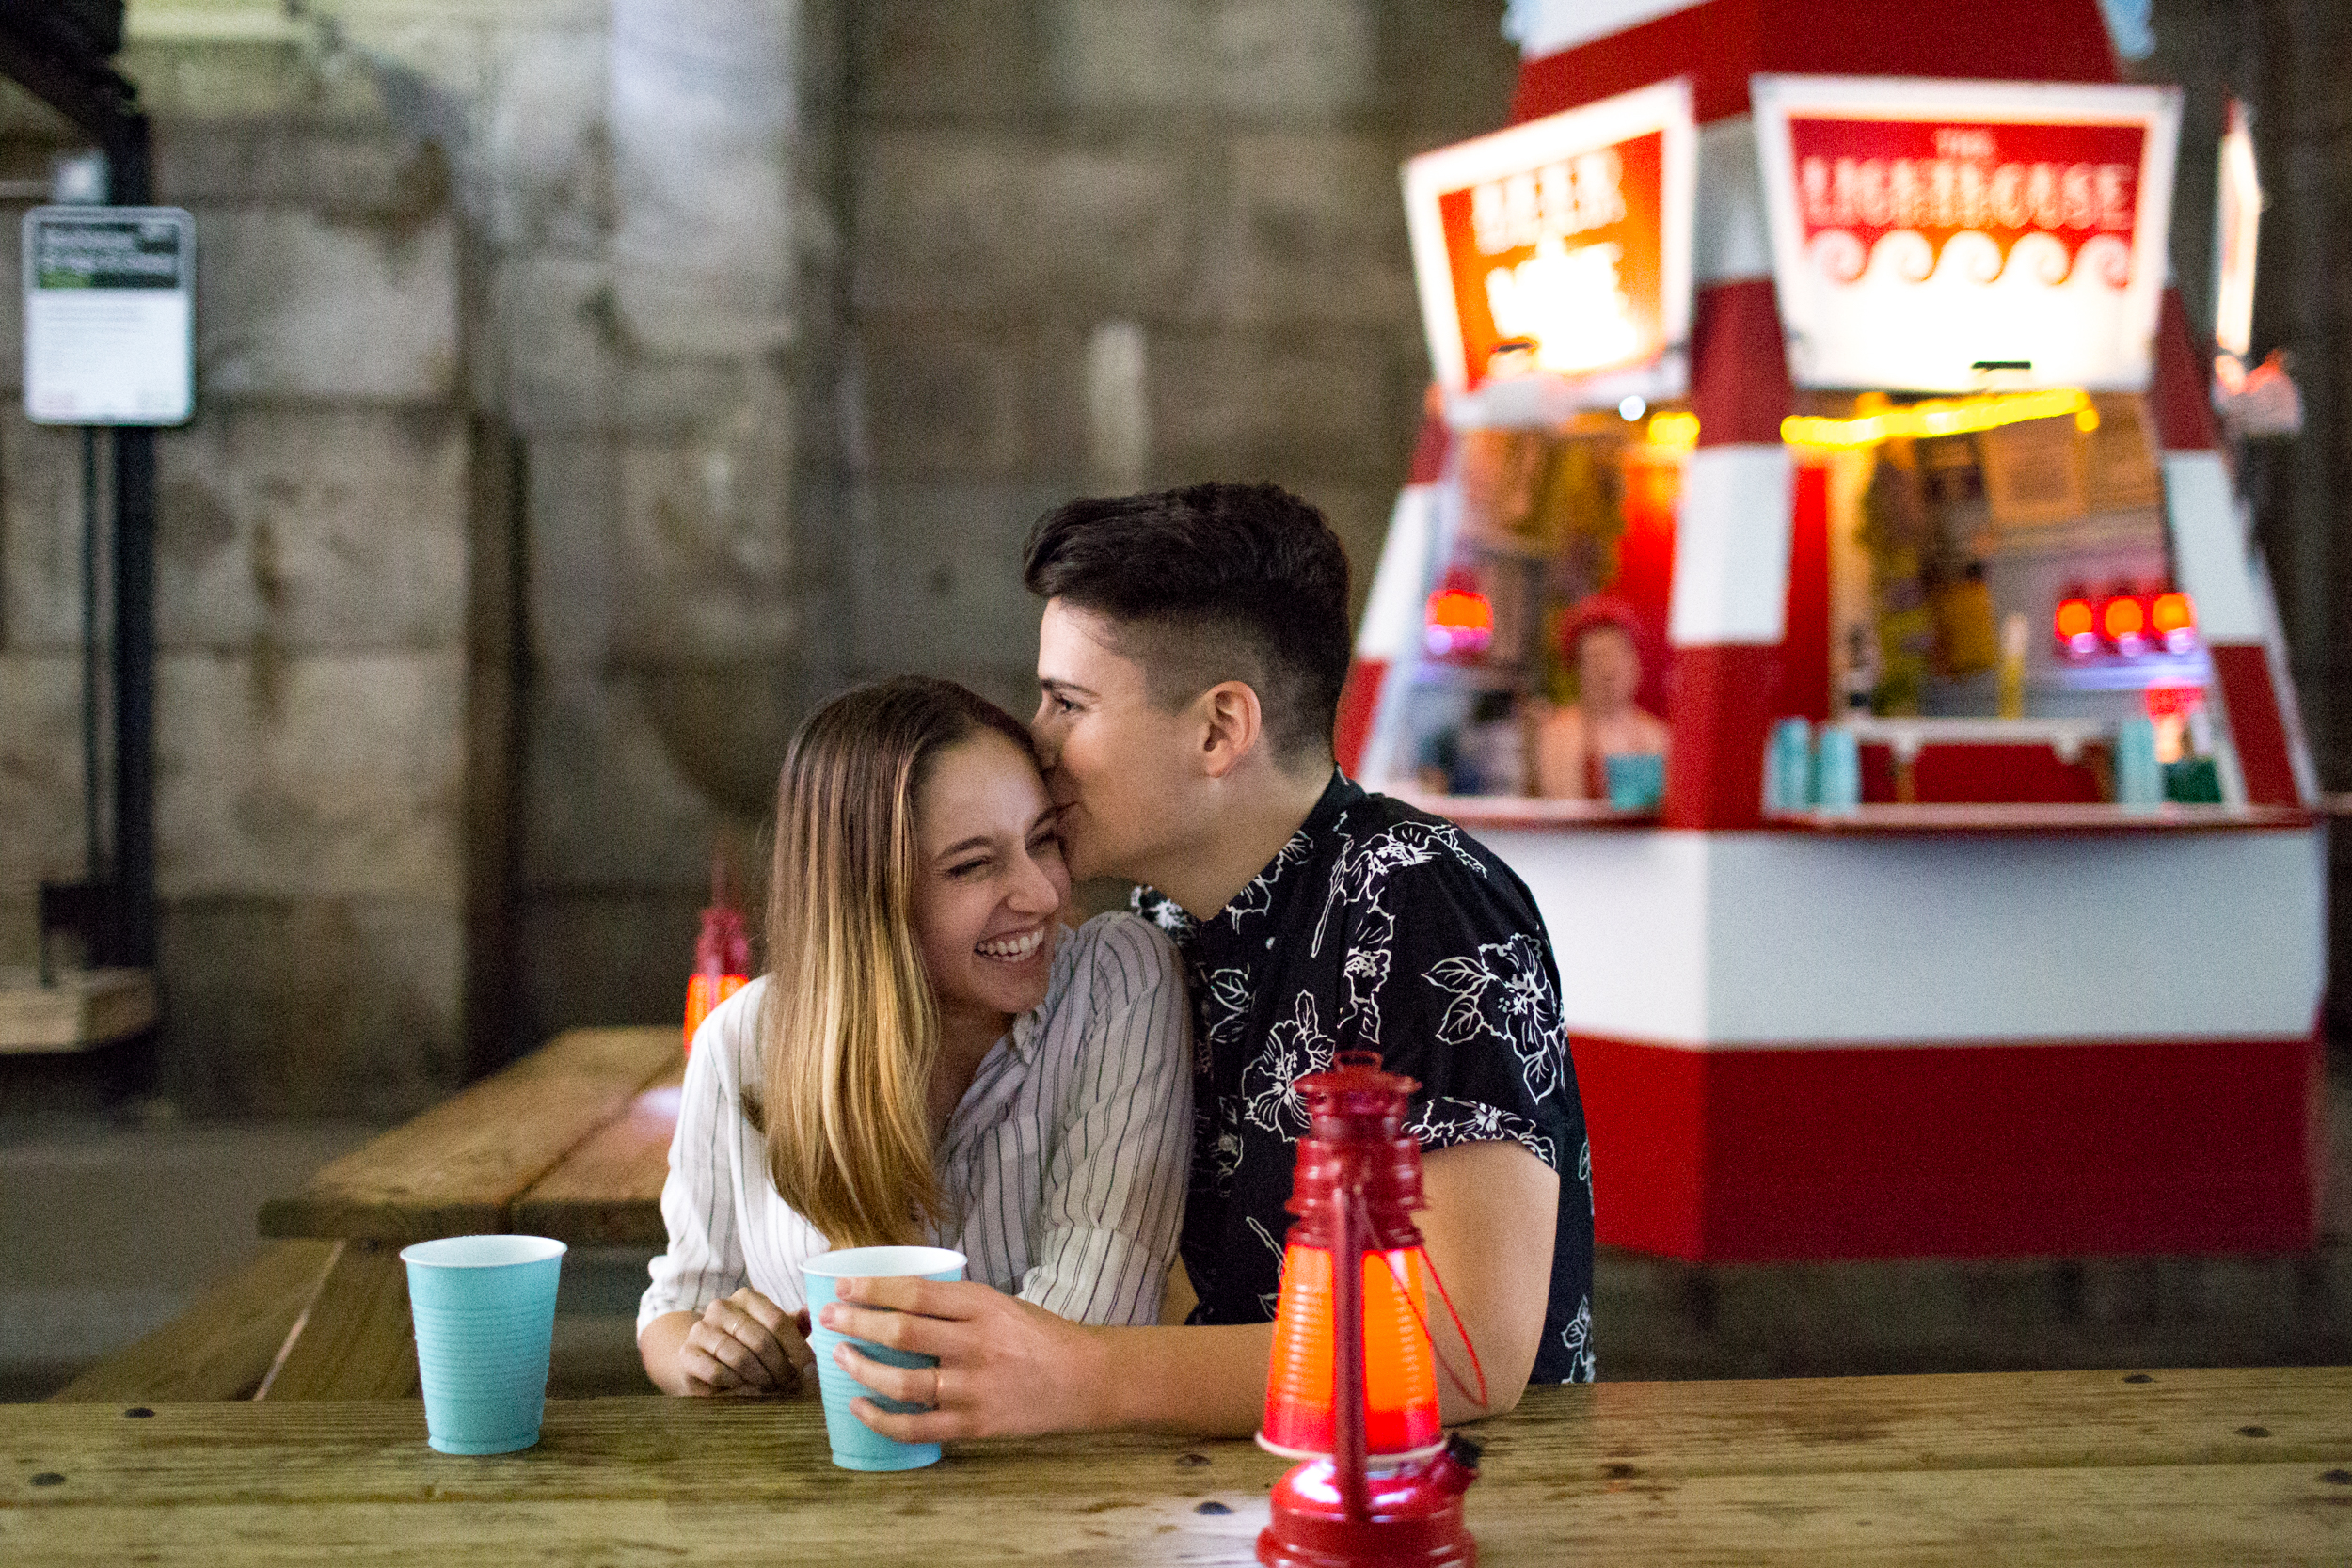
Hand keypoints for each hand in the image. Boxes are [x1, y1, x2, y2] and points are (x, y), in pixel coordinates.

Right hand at [679, 1287, 811, 1396]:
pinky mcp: (687, 1354)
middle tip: (790, 1383)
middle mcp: (721, 1308)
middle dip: (780, 1367)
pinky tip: (743, 1387)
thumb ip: (792, 1324)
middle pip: (760, 1340)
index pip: (777, 1320)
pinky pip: (717, 1373)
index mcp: (746, 1297)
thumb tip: (813, 1312)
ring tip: (771, 1387)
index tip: (810, 1369)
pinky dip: (735, 1384)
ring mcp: (701, 1329)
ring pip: (739, 1357)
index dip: (797, 1347)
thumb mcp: (771, 1332)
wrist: (701, 1357)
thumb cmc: (745, 1344)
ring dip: (760, 1377)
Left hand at [816, 1277, 1108, 1440]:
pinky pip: (917, 1426)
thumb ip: (954, 1305)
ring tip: (840, 1357)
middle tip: (829, 1318)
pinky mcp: (974, 1424)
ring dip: (863, 1368)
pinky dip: (882, 1419)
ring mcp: (974, 1388)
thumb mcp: (1000, 1304)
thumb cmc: (1039, 1337)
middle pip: (903, 1333)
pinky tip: (860, 1406)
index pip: (916, 1293)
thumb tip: (894, 1300)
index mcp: (983, 1306)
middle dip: (857, 1323)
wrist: (1085, 1380)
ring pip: (903, 1381)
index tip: (844, 1286)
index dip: (874, 1290)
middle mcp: (976, 1345)